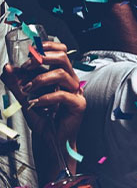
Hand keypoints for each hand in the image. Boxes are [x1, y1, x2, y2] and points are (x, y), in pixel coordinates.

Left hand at [2, 41, 85, 155]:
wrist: (49, 141)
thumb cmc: (43, 120)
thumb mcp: (25, 98)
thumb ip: (17, 83)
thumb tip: (7, 68)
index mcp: (62, 77)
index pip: (61, 53)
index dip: (49, 47)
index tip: (33, 50)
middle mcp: (71, 82)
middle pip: (64, 58)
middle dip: (42, 59)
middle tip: (27, 66)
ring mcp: (76, 93)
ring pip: (62, 74)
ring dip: (40, 79)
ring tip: (28, 89)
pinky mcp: (78, 105)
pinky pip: (62, 95)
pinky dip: (45, 97)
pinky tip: (36, 103)